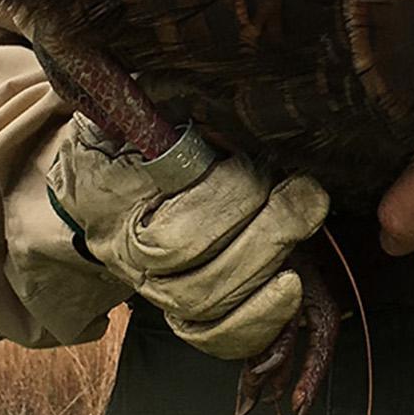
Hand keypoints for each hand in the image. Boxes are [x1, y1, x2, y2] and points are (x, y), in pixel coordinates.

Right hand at [47, 115, 328, 359]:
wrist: (105, 177)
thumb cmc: (137, 127)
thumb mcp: (142, 99)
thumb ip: (164, 93)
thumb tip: (205, 77)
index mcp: (108, 190)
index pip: (166, 214)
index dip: (228, 198)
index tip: (271, 168)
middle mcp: (121, 248)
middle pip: (190, 264)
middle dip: (263, 231)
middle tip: (308, 198)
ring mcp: (147, 286)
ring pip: (203, 303)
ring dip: (265, 268)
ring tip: (302, 230)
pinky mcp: (178, 311)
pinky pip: (211, 337)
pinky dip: (255, 323)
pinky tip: (291, 289)